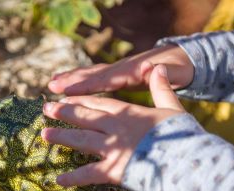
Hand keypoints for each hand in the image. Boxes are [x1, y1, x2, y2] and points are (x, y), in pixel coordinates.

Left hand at [41, 64, 185, 186]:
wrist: (185, 160)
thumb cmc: (182, 135)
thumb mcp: (172, 108)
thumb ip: (162, 89)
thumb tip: (157, 67)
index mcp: (129, 114)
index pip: (100, 104)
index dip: (81, 100)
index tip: (66, 97)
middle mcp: (115, 129)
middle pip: (85, 117)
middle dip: (64, 112)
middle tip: (46, 109)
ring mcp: (112, 149)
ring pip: (81, 140)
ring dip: (62, 137)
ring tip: (44, 134)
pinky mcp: (113, 170)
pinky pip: (89, 174)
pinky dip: (74, 178)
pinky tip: (58, 180)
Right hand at [48, 45, 193, 94]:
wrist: (181, 58)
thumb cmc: (180, 69)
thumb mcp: (179, 72)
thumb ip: (166, 73)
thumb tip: (152, 68)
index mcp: (135, 71)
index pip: (108, 79)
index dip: (89, 85)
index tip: (71, 89)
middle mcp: (122, 68)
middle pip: (94, 74)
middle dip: (73, 80)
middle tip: (52, 85)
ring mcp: (118, 69)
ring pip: (91, 74)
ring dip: (72, 78)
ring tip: (52, 83)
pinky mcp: (117, 74)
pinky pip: (95, 77)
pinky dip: (80, 79)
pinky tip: (67, 85)